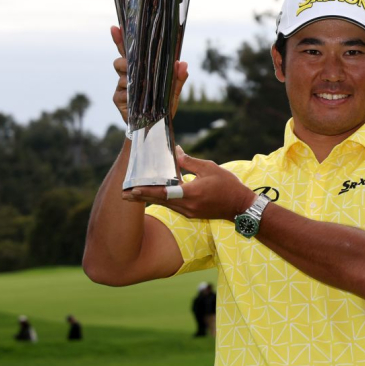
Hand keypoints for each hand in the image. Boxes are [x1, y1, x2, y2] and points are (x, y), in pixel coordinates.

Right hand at [110, 26, 188, 124]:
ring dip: (129, 78)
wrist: (157, 128)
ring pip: (120, 76)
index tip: (115, 27)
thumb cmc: (164, 107)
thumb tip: (183, 63)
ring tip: (138, 85)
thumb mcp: (173, 92)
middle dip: (124, 61)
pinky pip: (121, 91)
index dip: (120, 40)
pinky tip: (134, 96)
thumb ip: (178, 78)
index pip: (129, 52)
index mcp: (140, 70)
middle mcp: (129, 76)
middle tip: (130, 64)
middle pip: (120, 61)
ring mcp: (122, 87)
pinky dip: (128, 92)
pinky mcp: (118, 99)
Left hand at [122, 146, 256, 221]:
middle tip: (124, 194)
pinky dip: (161, 201)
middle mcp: (187, 206)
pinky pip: (172, 206)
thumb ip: (189, 161)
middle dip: (141, 196)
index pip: (164, 192)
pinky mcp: (191, 214)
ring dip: (149, 199)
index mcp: (191, 193)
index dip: (147, 190)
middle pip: (159, 201)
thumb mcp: (209, 168)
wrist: (241, 206)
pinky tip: (154, 196)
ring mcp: (189, 212)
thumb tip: (174, 151)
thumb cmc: (228, 185)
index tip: (133, 188)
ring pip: (164, 204)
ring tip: (133, 195)